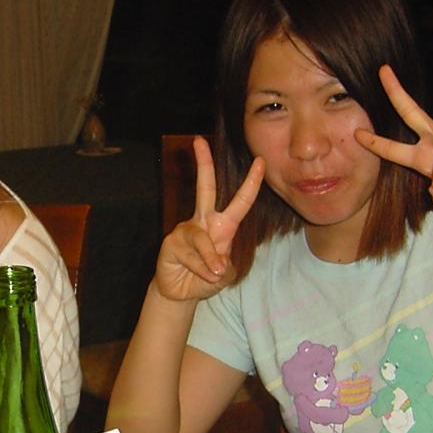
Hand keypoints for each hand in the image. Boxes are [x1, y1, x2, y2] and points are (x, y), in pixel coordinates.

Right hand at [153, 137, 263, 300]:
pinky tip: (200, 276)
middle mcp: (204, 222)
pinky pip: (191, 254)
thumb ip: (226, 266)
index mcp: (223, 226)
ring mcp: (185, 230)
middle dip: (203, 164)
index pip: (240, 201)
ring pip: (203, 239)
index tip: (260, 161)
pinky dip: (200, 268)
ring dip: (210, 261)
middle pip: (204, 188)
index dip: (251, 182)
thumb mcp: (225, 275)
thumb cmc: (206, 278)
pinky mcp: (172, 243)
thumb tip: (217, 261)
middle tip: (198, 140)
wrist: (181, 292)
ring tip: (214, 275)